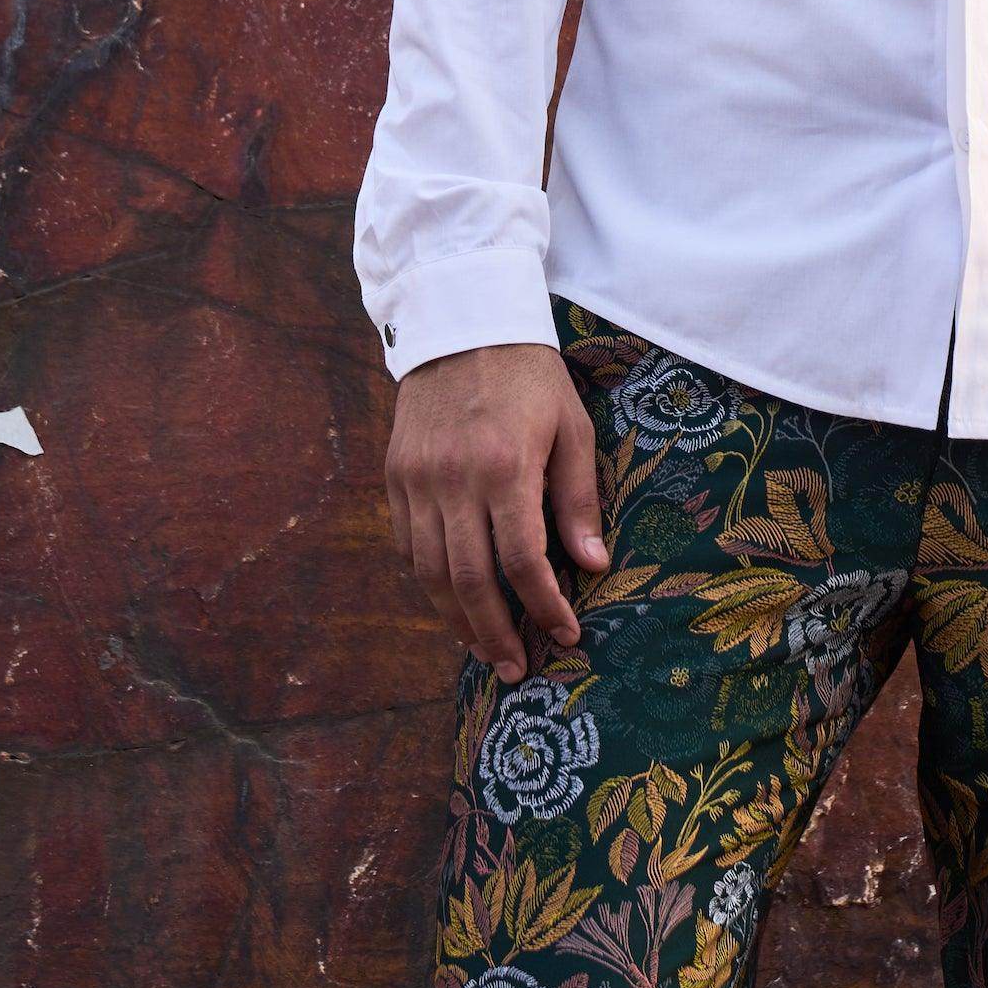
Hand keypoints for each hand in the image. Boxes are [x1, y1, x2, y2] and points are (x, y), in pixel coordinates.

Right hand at [386, 344, 607, 681]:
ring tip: (484, 650)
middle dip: (495, 634)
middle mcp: (453, 479)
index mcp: (505, 466)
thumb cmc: (529, 376)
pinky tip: (450, 604)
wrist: (461, 320)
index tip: (566, 634)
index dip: (544, 606)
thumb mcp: (570, 427)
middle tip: (517, 668)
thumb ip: (578, 498)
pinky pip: (406, 546)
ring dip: (457, 621)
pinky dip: (427, 584)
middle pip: (468, 580)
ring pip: (428, 573)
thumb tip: (592, 565)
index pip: (522, 560)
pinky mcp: (395, 475)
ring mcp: (417, 479)